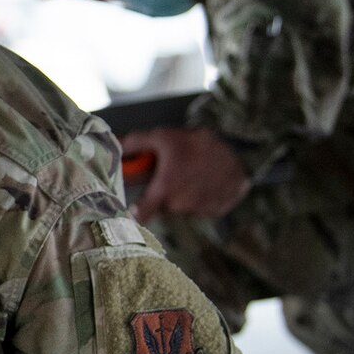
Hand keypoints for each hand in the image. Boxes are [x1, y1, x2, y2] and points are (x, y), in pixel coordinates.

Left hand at [121, 126, 249, 223]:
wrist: (240, 151)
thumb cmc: (196, 144)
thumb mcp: (163, 137)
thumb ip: (134, 144)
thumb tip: (112, 147)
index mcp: (164, 191)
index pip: (139, 216)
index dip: (131, 214)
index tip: (127, 211)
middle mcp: (180, 206)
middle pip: (160, 206)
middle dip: (161, 192)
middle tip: (171, 174)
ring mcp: (199, 210)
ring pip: (181, 206)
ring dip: (182, 193)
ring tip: (190, 173)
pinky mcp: (216, 210)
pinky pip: (200, 207)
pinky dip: (200, 196)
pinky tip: (204, 180)